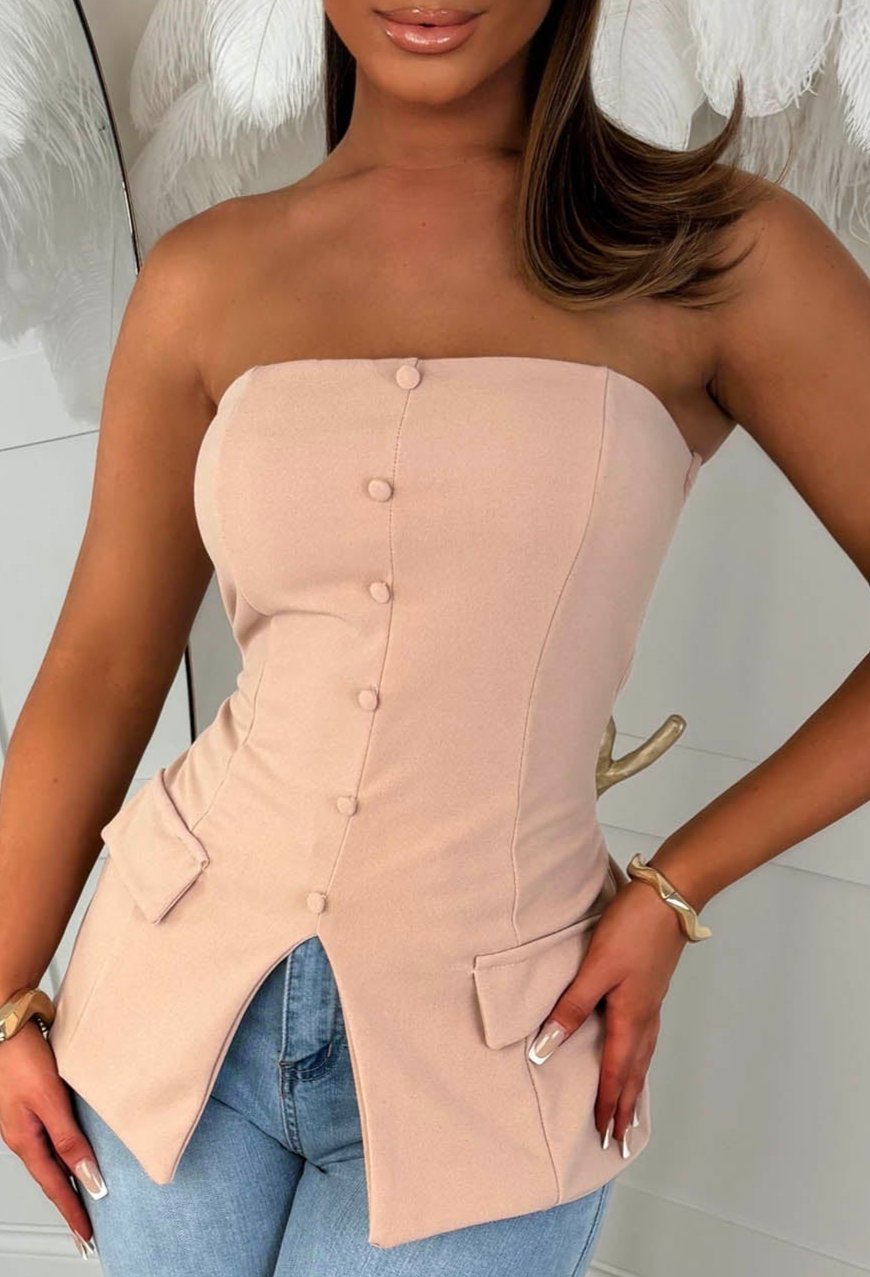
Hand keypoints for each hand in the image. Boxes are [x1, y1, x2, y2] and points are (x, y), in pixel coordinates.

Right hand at [0, 1021, 103, 1256]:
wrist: (8, 1024)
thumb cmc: (22, 1058)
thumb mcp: (49, 1101)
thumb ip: (69, 1139)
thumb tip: (88, 1176)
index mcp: (25, 1141)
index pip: (55, 1186)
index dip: (72, 1211)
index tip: (86, 1236)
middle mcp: (23, 1135)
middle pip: (51, 1177)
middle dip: (69, 1203)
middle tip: (85, 1227)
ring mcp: (24, 1121)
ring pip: (50, 1158)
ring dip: (66, 1179)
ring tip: (83, 1197)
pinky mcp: (31, 1105)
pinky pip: (50, 1138)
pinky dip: (63, 1154)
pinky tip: (74, 1152)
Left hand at [528, 879, 687, 1151]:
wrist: (669, 897)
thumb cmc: (631, 929)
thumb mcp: (595, 968)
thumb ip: (570, 1007)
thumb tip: (545, 1048)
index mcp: (629, 1017)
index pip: (614, 1070)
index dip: (606, 1102)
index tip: (602, 1134)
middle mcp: (645, 1016)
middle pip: (633, 1071)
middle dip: (624, 1106)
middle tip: (619, 1140)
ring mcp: (652, 1002)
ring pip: (643, 1055)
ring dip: (634, 1085)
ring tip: (630, 1109)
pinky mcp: (652, 987)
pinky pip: (647, 1037)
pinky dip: (641, 1058)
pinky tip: (637, 1053)